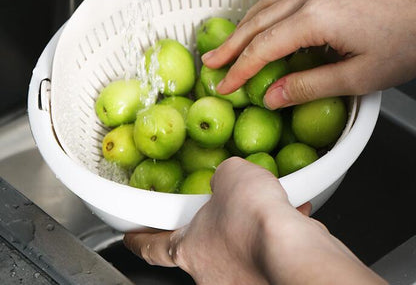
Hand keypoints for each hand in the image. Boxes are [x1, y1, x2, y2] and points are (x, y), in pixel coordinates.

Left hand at [124, 157, 385, 284]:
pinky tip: (290, 217)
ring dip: (248, 230)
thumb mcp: (230, 175)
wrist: (293, 249)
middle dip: (212, 227)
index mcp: (188, 248)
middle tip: (223, 209)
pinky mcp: (266, 278)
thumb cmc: (252, 217)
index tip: (129, 237)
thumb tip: (226, 178)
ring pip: (238, 249)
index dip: (139, 240)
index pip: (152, 246)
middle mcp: (211, 272)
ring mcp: (240, 280)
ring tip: (264, 209)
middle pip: (201, 246)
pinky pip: (266, 252)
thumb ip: (222, 176)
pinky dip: (274, 235)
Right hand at [202, 0, 415, 108]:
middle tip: (210, 62)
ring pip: (265, 5)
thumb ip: (308, 87)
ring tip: (227, 44)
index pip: (263, 48)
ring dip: (242, 26)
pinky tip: (260, 19)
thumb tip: (272, 97)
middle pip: (256, 23)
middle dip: (230, 46)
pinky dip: (263, 9)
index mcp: (316, 18)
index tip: (224, 86)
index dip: (240, 70)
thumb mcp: (357, 77)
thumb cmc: (405, 44)